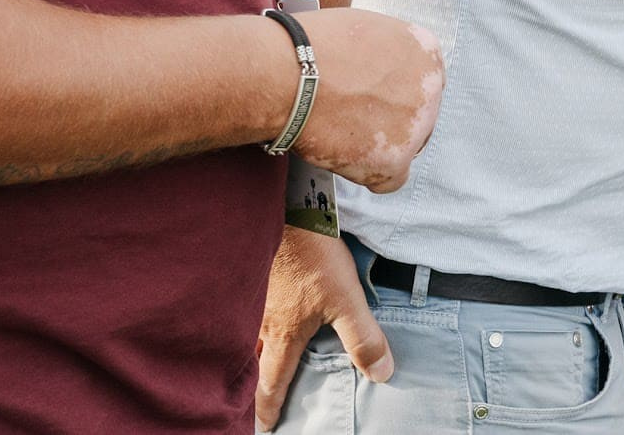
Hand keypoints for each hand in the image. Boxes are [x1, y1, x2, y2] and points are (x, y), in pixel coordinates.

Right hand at [254, 227, 389, 429]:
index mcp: (284, 335)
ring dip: (244, 356)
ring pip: (243, 338)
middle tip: (248, 403)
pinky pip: (241, 311)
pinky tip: (250, 317)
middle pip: (251, 364)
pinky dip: (242, 325)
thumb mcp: (347, 300)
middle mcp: (260, 323)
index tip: (265, 427)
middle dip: (250, 386)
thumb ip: (363, 338)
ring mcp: (251, 299)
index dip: (269, 407)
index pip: (272, 383)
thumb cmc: (314, 257)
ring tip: (249, 367)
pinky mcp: (250, 277)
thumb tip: (381, 375)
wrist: (286, 211)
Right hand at [290, 8, 445, 192]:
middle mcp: (430, 87)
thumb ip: (385, 54)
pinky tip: (343, 154)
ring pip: (406, 148)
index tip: (372, 101)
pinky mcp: (395, 159)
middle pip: (419, 116)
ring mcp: (417, 125)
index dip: (393, 94)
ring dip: (378, 147)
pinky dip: (367, 173)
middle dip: (391, 121)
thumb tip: (377, 71)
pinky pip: (391, 180)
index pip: (421, 82)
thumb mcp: (367, 30)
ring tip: (339, 133)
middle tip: (355, 121)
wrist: (286, 75)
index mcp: (425, 50)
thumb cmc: (311, 48)